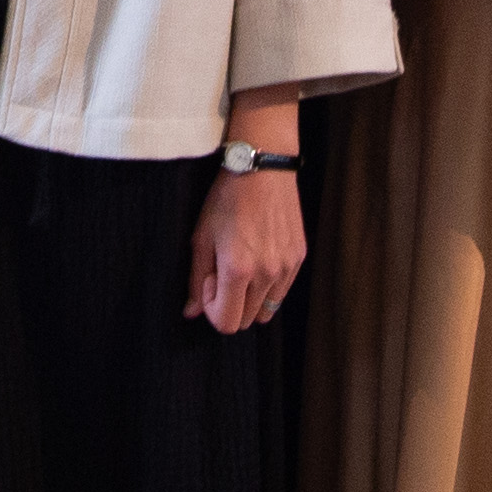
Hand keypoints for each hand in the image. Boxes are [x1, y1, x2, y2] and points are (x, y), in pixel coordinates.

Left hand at [187, 169, 304, 332]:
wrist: (262, 169)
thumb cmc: (226, 199)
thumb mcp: (202, 236)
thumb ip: (197, 279)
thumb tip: (191, 312)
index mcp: (239, 270)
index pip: (227, 323)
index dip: (212, 309)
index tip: (209, 284)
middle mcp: (267, 274)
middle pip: (247, 321)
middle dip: (230, 305)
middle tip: (222, 274)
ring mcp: (287, 268)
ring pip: (266, 309)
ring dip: (250, 299)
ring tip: (242, 268)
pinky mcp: (299, 258)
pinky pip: (282, 291)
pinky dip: (268, 287)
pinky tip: (259, 259)